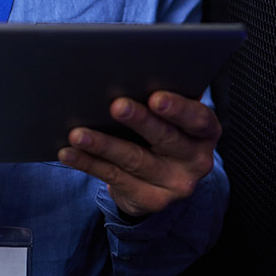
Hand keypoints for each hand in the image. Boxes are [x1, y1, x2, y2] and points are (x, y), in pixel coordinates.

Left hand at [57, 91, 220, 217]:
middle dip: (140, 121)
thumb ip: (163, 98)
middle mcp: (196, 160)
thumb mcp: (172, 118)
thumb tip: (130, 75)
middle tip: (116, 106)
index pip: (198, 119)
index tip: (156, 97)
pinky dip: (89, 163)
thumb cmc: (163, 132)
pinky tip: (70, 152)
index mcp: (205, 132)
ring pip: (135, 160)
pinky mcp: (151, 200)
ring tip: (78, 132)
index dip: (179, 108)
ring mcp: (174, 185)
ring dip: (103, 144)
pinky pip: (115, 178)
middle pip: (166, 139)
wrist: (163, 179)